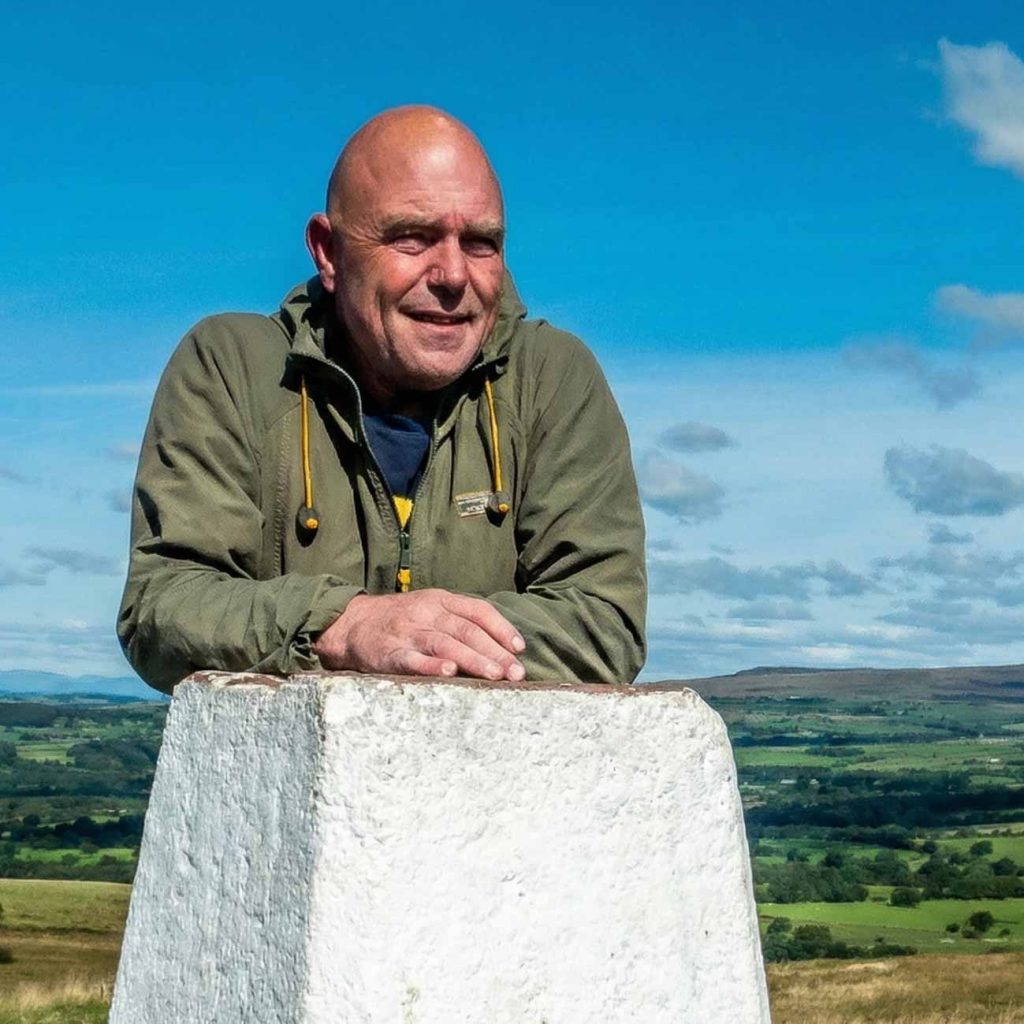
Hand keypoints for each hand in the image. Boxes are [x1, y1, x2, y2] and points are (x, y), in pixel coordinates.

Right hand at [313, 589, 526, 681]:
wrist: (352, 624)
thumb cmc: (403, 620)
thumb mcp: (432, 608)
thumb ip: (462, 620)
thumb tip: (503, 645)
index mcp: (441, 600)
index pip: (478, 611)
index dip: (501, 628)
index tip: (520, 649)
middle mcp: (427, 613)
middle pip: (467, 630)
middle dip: (495, 652)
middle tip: (516, 673)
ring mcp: (408, 632)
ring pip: (445, 644)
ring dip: (473, 660)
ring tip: (494, 675)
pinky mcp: (389, 653)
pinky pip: (412, 659)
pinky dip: (431, 665)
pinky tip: (448, 672)